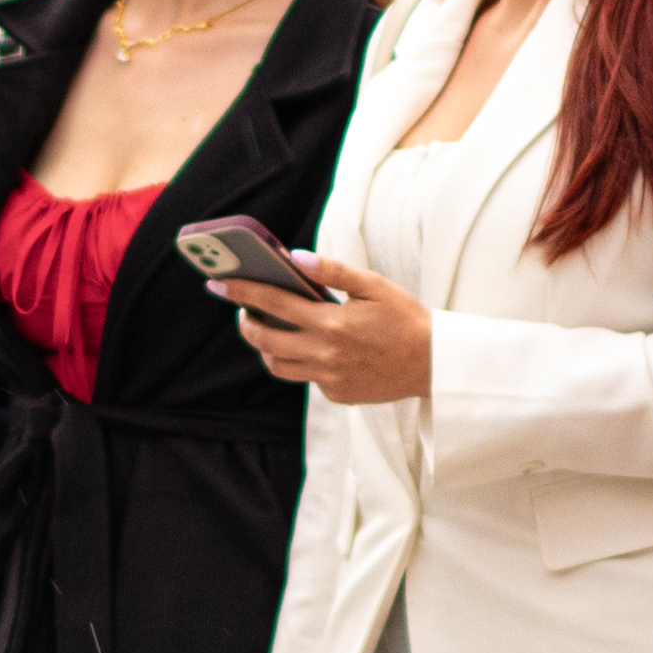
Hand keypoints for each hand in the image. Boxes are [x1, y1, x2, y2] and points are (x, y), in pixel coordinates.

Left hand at [212, 253, 430, 405]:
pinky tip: (316, 349)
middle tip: (243, 312)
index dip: (241, 291)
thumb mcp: (374, 286)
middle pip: (264, 340)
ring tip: (272, 331)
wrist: (434, 364)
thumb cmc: (405, 319)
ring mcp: (329, 378)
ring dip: (267, 347)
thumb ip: (333, 272)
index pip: (272, 302)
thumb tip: (295, 258)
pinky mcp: (337, 394)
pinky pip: (307, 379)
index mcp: (331, 322)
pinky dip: (303, 362)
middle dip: (246, 323)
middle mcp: (324, 354)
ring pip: (278, 366)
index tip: (218, 283)